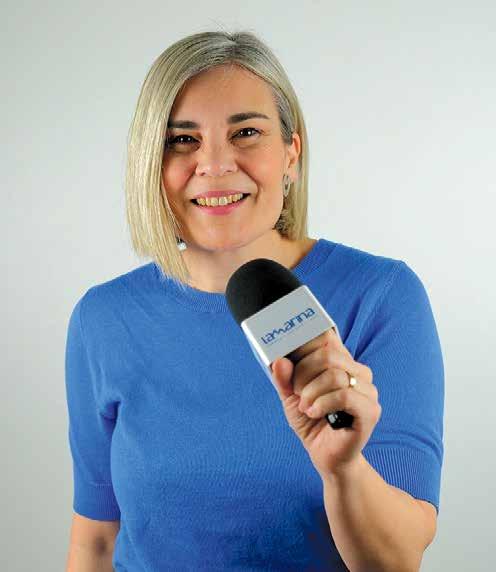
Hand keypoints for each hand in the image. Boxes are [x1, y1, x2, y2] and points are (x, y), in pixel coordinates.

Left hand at [270, 329, 380, 478]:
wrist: (327, 456)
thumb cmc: (312, 421)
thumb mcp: (290, 396)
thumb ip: (284, 378)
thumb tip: (279, 361)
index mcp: (343, 362)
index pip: (326, 337)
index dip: (304, 345)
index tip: (288, 361)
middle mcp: (359, 372)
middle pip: (327, 354)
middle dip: (303, 374)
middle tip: (297, 393)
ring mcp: (368, 390)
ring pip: (334, 375)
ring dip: (311, 393)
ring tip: (306, 408)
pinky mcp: (370, 410)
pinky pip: (344, 396)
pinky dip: (323, 403)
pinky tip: (315, 412)